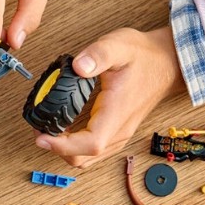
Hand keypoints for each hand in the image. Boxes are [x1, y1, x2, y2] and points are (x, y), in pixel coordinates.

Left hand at [36, 26, 185, 167]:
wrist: (166, 63)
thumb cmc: (144, 57)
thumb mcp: (119, 45)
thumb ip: (98, 55)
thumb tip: (78, 67)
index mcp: (117, 113)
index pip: (90, 143)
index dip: (63, 145)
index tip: (42, 137)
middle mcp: (119, 130)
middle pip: (84, 158)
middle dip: (57, 149)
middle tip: (38, 130)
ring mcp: (120, 134)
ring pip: (88, 158)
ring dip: (65, 150)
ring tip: (48, 132)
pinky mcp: (118, 133)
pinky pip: (94, 151)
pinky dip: (75, 147)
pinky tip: (65, 130)